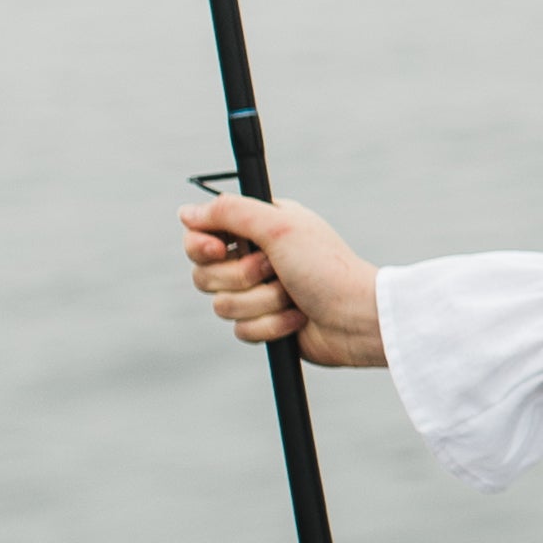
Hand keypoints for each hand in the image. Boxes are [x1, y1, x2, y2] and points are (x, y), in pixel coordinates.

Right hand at [178, 190, 386, 366]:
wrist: (357, 317)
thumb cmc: (326, 267)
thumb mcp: (279, 226)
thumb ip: (230, 212)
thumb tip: (185, 213)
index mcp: (257, 227)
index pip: (200, 233)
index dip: (202, 245)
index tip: (218, 249)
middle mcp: (253, 257)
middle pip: (204, 273)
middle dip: (241, 277)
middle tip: (274, 269)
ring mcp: (258, 292)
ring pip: (221, 305)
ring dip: (261, 302)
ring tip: (292, 295)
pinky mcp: (264, 323)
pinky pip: (241, 330)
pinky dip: (271, 325)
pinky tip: (298, 318)